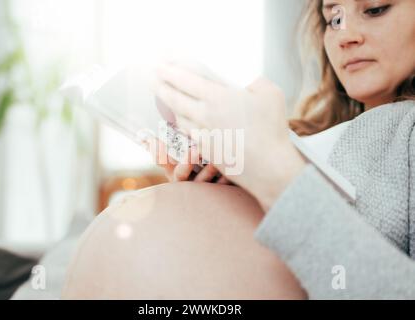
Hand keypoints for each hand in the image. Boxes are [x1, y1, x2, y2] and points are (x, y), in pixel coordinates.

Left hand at [153, 62, 306, 210]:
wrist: (269, 167)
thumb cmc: (272, 129)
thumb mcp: (271, 93)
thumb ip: (256, 83)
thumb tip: (249, 86)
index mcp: (217, 97)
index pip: (185, 80)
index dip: (169, 71)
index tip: (158, 64)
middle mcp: (204, 115)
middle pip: (174, 99)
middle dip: (160, 87)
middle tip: (152, 79)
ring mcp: (203, 135)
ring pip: (179, 118)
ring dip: (170, 107)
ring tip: (167, 99)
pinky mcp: (206, 151)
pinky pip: (189, 135)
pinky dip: (184, 126)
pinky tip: (184, 123)